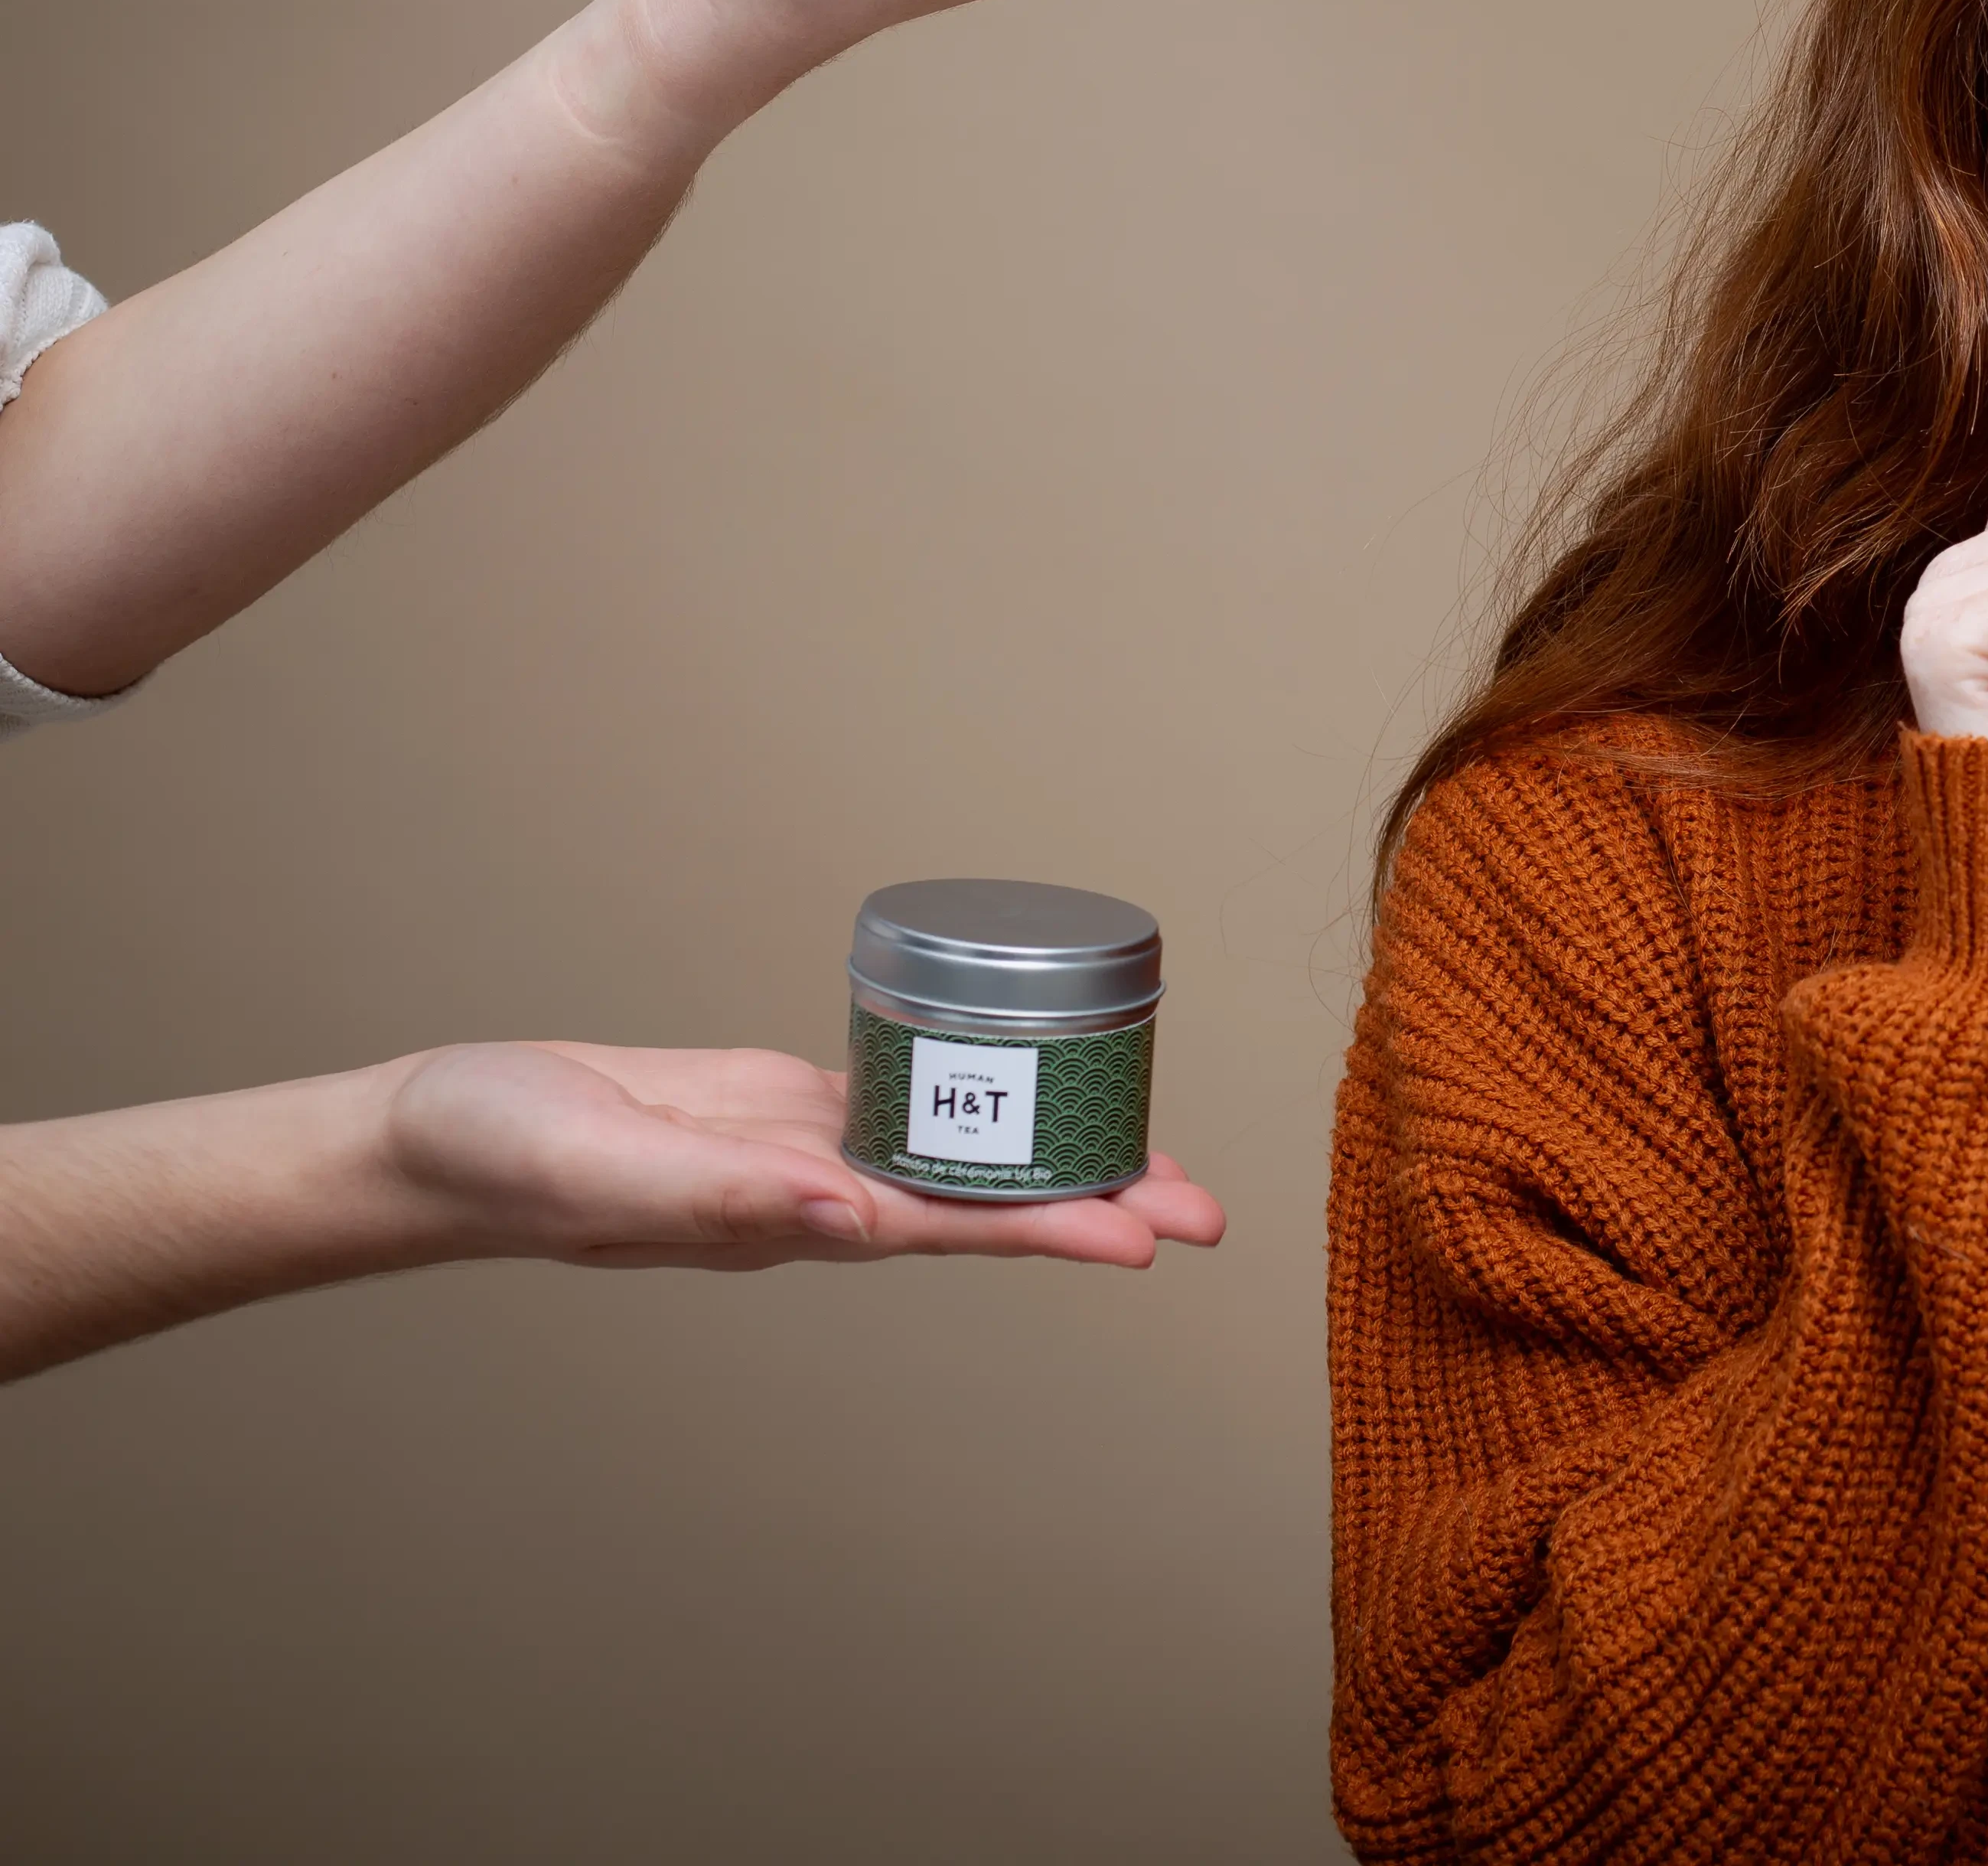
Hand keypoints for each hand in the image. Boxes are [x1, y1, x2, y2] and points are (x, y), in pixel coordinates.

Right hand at [385, 1042, 1228, 1270]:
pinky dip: (974, 1101)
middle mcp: (815, 1198)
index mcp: (786, 1219)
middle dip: (1091, 1203)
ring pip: (955, 1156)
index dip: (1049, 1231)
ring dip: (1049, 1155)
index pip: (948, 1229)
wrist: (436, 1136)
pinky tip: (1031, 1095)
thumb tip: (837, 1210)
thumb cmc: (503, 1158)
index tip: (1145, 1239)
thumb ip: (717, 1194)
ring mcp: (804, 1154)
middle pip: (980, 1202)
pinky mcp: (783, 1108)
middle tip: (1205, 1211)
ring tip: (1152, 1156)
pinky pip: (902, 1106)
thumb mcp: (608, 1166)